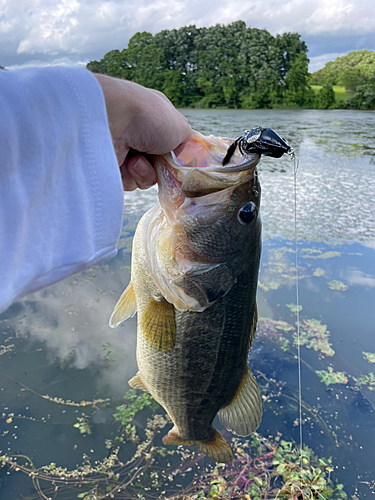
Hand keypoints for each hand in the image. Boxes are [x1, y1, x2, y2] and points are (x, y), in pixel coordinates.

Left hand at [94, 74, 191, 189]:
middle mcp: (138, 133)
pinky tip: (126, 162)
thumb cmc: (149, 117)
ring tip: (137, 159)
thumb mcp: (180, 127)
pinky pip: (129, 182)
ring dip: (146, 172)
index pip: (168, 143)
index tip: (178, 162)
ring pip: (145, 177)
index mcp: (154, 118)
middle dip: (161, 168)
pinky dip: (131, 175)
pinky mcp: (111, 165)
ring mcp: (124, 149)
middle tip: (158, 163)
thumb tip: (181, 156)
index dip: (174, 155)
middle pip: (158, 164)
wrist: (111, 119)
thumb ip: (186, 143)